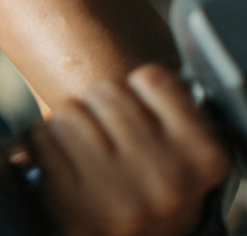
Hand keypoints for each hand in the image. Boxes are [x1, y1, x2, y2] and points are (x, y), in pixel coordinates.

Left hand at [30, 64, 230, 235]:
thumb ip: (171, 110)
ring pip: (71, 111)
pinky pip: (42, 137)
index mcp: (203, 158)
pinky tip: (61, 160)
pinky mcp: (76, 203)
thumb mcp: (182, 152)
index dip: (136, 88)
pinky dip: (42, 142)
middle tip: (107, 136)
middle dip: (99, 107)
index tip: (137, 108)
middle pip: (105, 91)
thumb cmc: (149, 188)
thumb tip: (132, 42)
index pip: (154, 78)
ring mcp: (122, 194)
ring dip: (70, 124)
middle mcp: (168, 179)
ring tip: (86, 151)